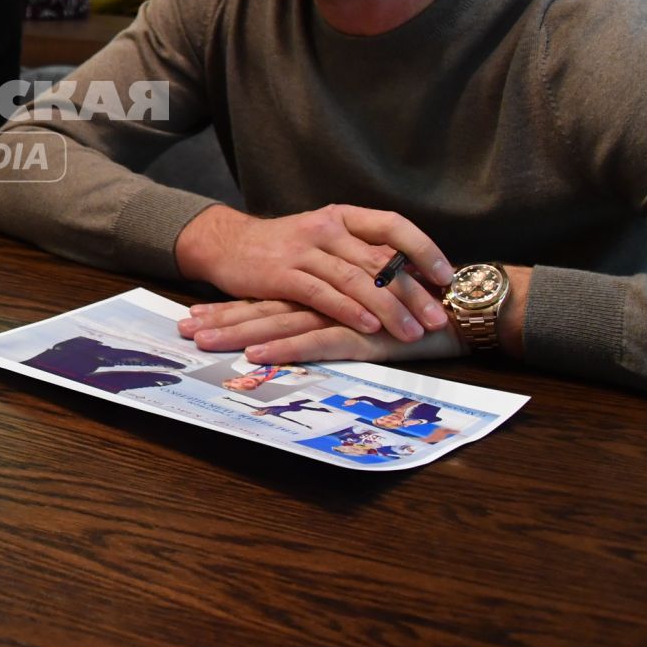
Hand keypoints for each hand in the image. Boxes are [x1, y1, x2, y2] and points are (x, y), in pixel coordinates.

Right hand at [173, 204, 453, 343]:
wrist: (226, 244)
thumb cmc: (283, 248)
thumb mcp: (325, 239)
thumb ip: (360, 253)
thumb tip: (412, 276)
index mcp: (343, 216)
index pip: (393, 225)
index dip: (423, 249)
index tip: (447, 277)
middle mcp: (326, 228)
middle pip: (379, 260)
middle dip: (413, 292)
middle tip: (437, 318)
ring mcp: (303, 250)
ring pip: (356, 280)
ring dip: (388, 308)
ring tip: (411, 332)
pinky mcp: (282, 274)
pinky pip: (323, 293)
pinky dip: (349, 310)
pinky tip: (369, 327)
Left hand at [179, 298, 466, 365]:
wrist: (463, 306)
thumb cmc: (416, 308)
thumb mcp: (365, 309)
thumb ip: (333, 311)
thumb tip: (295, 323)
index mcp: (323, 290)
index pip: (267, 298)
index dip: (230, 305)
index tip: (193, 313)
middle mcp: (326, 298)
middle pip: (263, 308)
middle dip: (221, 319)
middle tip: (183, 329)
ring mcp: (343, 315)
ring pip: (280, 323)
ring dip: (239, 333)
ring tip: (204, 340)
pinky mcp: (364, 335)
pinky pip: (318, 343)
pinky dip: (286, 349)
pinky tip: (258, 355)